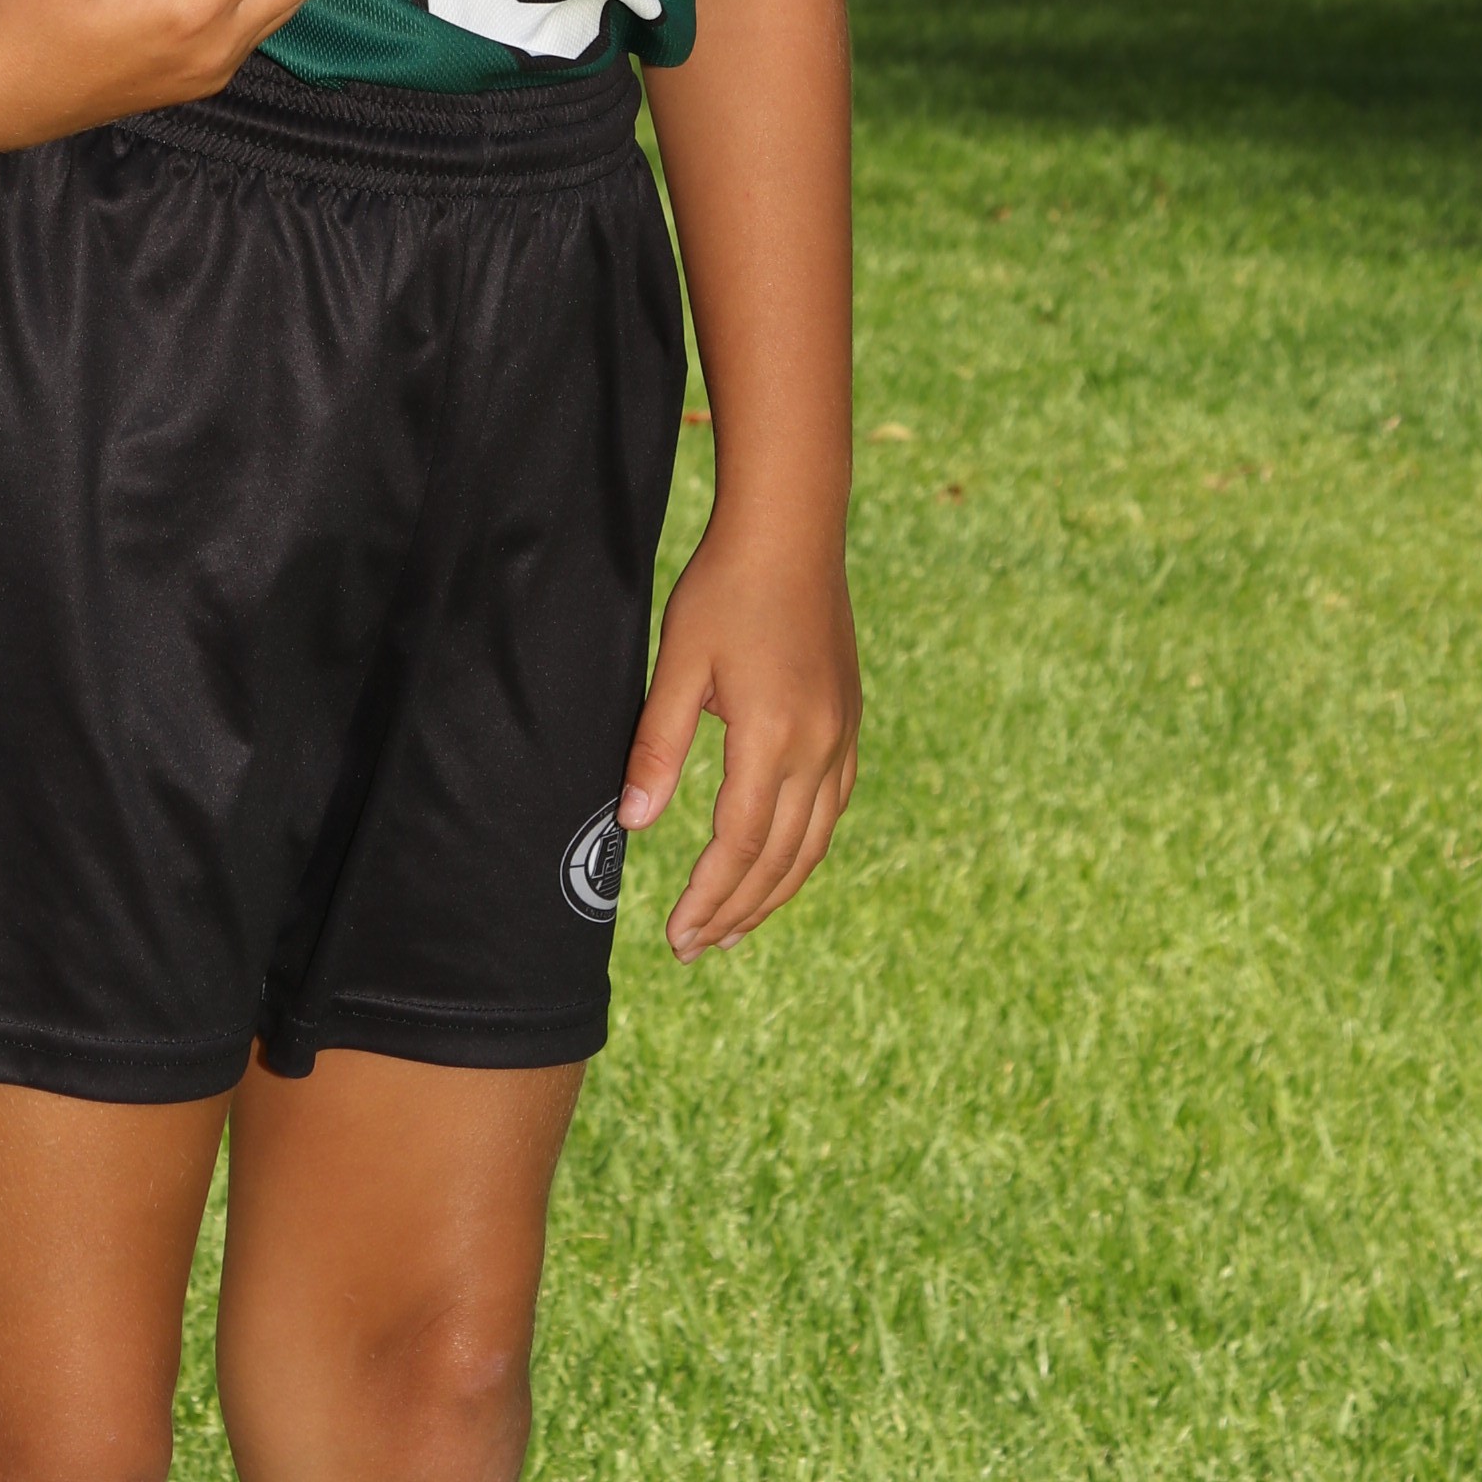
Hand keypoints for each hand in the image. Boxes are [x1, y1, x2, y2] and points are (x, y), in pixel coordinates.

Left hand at [617, 531, 859, 960]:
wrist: (792, 532)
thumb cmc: (724, 589)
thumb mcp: (677, 664)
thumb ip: (656, 747)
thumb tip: (633, 825)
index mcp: (772, 736)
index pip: (739, 844)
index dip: (708, 895)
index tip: (676, 934)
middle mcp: (819, 747)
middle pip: (780, 858)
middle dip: (736, 910)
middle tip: (693, 948)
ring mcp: (842, 737)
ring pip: (814, 842)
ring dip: (774, 893)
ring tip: (733, 929)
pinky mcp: (849, 723)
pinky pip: (832, 809)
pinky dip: (804, 851)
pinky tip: (780, 866)